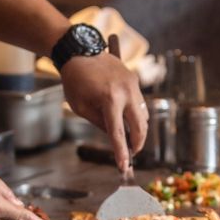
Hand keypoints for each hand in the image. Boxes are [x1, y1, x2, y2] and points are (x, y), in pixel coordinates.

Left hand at [60, 52, 146, 173]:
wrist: (80, 51)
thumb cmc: (75, 81)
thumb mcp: (82, 108)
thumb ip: (101, 123)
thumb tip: (116, 137)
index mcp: (110, 100)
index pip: (118, 134)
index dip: (122, 153)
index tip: (125, 167)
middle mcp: (126, 92)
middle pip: (140, 126)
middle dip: (137, 143)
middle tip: (131, 154)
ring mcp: (133, 85)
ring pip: (144, 115)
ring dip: (139, 129)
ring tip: (130, 139)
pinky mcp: (134, 80)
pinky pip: (140, 103)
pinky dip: (137, 115)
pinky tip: (129, 121)